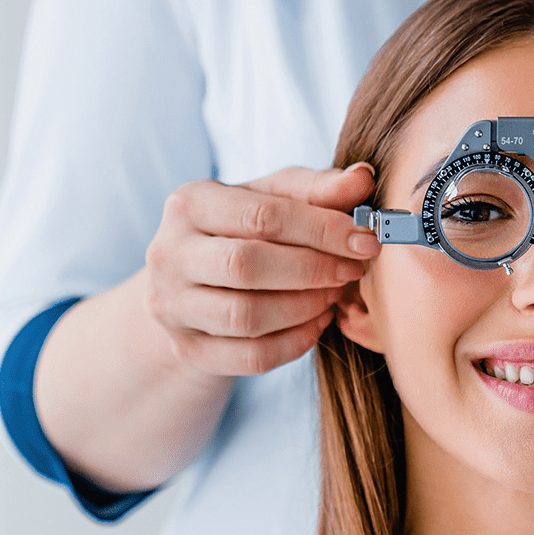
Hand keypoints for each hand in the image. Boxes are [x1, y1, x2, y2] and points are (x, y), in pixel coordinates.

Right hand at [145, 163, 379, 376]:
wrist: (191, 284)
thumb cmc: (241, 231)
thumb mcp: (273, 199)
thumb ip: (317, 188)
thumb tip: (363, 178)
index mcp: (189, 204)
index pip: (262, 215)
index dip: (322, 229)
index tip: (365, 240)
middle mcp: (168, 253)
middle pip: (247, 265)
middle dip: (313, 270)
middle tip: (352, 270)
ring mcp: (171, 306)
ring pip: (246, 316)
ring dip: (305, 307)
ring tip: (333, 295)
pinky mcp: (185, 348)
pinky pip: (249, 357)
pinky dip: (294, 343)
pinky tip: (317, 322)